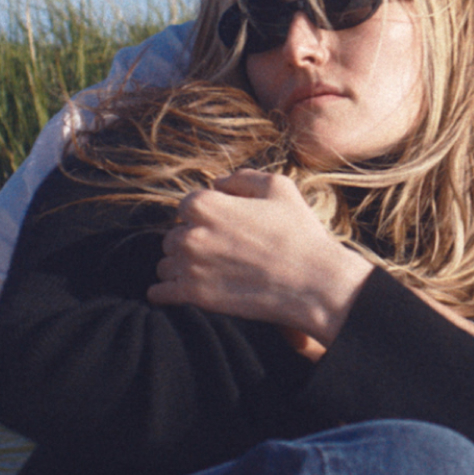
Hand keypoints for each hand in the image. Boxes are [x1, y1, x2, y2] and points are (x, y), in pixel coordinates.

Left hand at [148, 170, 373, 345]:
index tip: (225, 227)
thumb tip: (217, 182)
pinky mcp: (193, 296)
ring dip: (181, 266)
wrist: (313, 283)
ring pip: (167, 264)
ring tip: (210, 272)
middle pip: (174, 236)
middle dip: (193, 241)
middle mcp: (190, 234)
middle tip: (221, 251)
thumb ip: (242, 178)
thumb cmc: (299, 233)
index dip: (207, 216)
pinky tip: (179, 291)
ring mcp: (189, 267)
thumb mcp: (279, 187)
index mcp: (205, 204)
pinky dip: (165, 292)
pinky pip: (160, 293)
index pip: (187, 206)